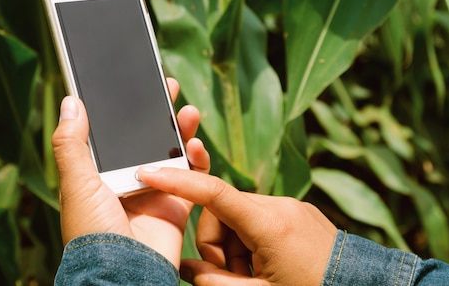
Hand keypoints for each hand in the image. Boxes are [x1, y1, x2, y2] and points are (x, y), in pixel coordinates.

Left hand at [52, 78, 209, 268]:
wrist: (122, 274)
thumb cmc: (92, 233)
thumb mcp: (76, 183)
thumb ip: (72, 143)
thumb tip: (71, 102)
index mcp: (100, 173)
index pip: (115, 134)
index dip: (126, 111)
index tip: (136, 87)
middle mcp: (127, 180)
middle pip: (147, 139)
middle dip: (159, 114)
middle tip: (169, 88)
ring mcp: (153, 192)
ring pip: (172, 153)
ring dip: (182, 131)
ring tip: (188, 112)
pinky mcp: (175, 206)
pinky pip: (192, 178)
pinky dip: (198, 161)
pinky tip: (197, 145)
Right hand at [137, 168, 336, 285]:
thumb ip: (214, 281)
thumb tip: (185, 267)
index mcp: (269, 222)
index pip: (212, 192)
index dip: (177, 181)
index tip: (148, 174)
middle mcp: (280, 206)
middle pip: (221, 212)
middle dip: (217, 245)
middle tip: (236, 278)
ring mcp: (292, 208)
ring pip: (238, 218)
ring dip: (236, 249)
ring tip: (258, 278)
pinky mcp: (300, 214)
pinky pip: (259, 221)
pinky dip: (252, 244)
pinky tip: (269, 269)